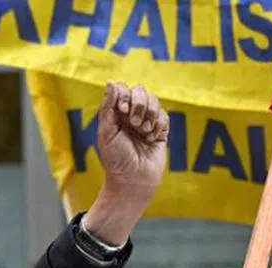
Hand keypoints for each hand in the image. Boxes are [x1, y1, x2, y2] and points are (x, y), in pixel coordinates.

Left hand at [85, 82, 169, 245]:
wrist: (133, 180)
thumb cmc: (116, 159)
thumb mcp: (107, 132)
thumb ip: (108, 107)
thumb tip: (112, 82)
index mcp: (114, 114)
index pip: (122, 89)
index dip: (123, 95)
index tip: (120, 110)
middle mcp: (129, 116)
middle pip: (140, 91)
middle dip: (138, 104)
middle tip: (134, 124)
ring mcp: (146, 122)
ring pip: (154, 101)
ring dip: (149, 114)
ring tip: (143, 132)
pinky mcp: (160, 131)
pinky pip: (164, 116)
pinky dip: (158, 125)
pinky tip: (151, 138)